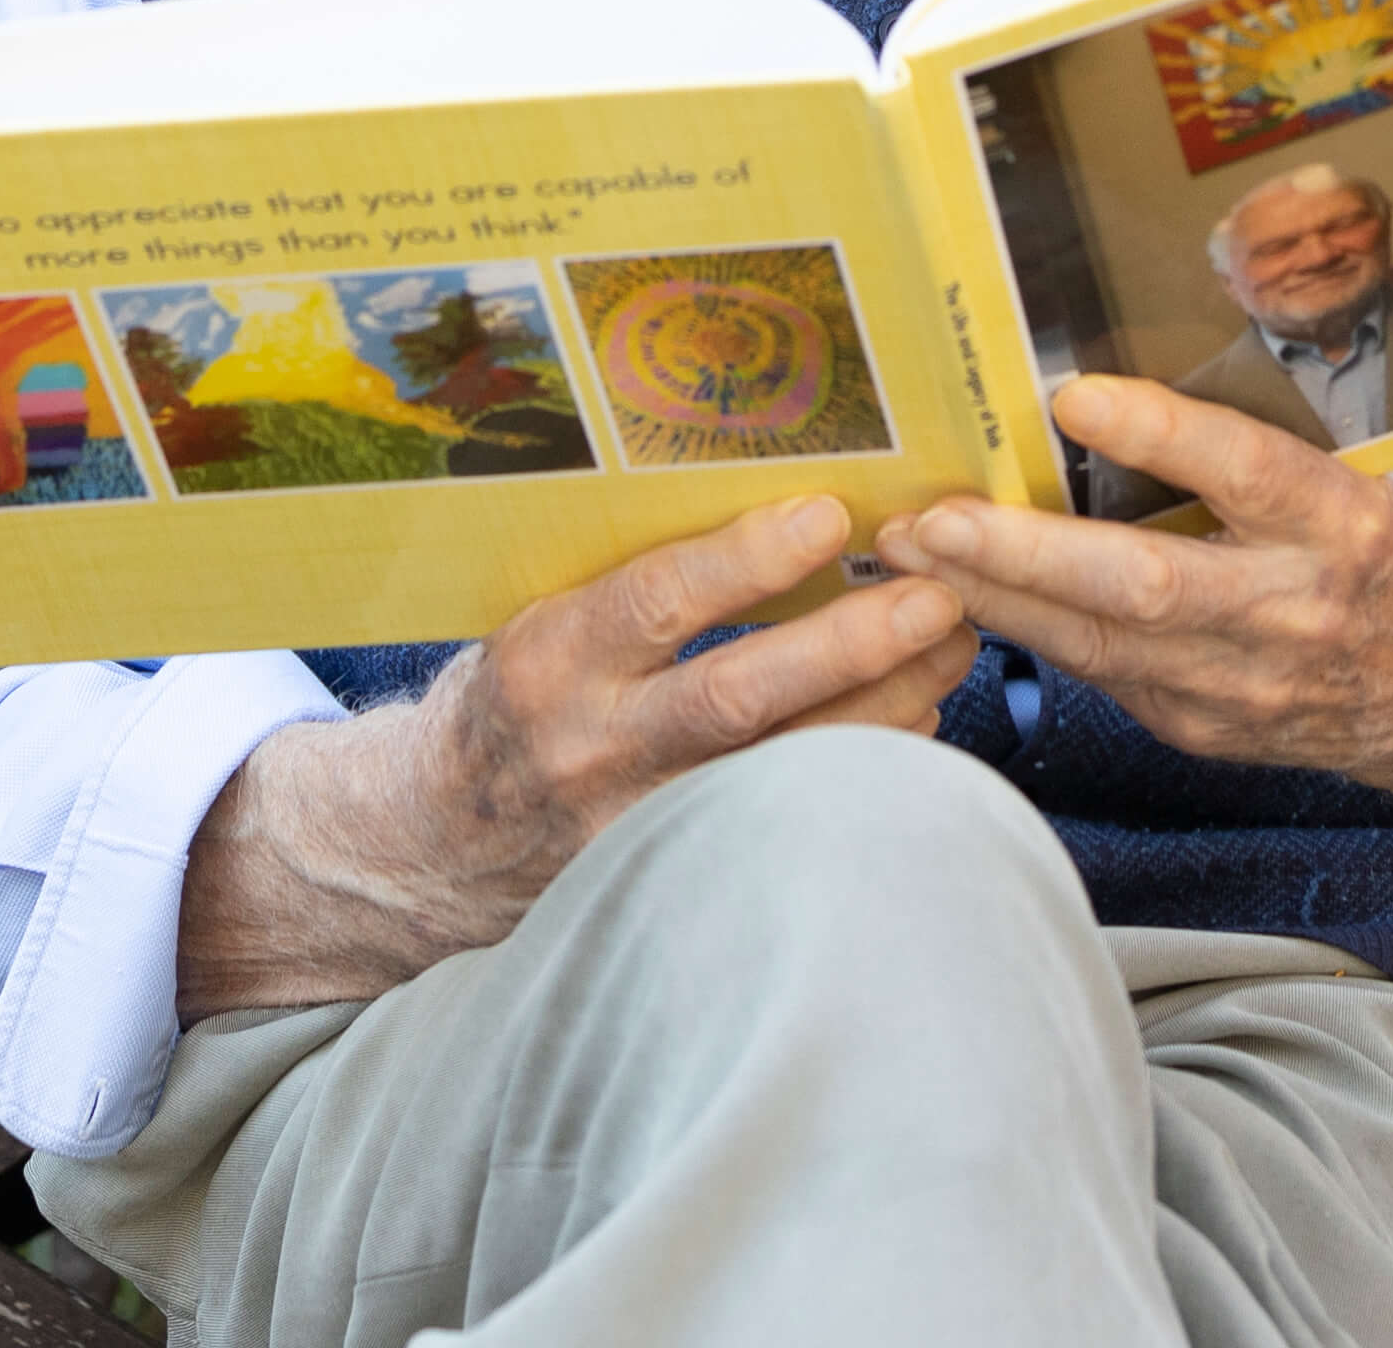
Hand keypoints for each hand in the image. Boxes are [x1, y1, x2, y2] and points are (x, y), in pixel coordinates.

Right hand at [173, 495, 968, 1011]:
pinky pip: (788, 826)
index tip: (833, 515)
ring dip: (886, 707)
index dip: (751, 560)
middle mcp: (592, 744)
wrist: (438, 841)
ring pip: (782, 772)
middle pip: (741, 699)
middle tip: (941, 596)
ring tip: (955, 645)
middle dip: (855, 645)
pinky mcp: (673, 882)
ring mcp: (635, 826)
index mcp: (552, 656)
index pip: (659, 602)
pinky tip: (914, 723)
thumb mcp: (544, 618)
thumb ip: (639, 580)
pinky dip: (863, 773)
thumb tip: (791, 509)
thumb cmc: (520, 698)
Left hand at [879, 376, 1392, 782]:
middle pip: (1145, 585)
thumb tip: (1163, 361)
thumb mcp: (1375, 474)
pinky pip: (1100, 672)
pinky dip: (1028, 629)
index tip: (1073, 397)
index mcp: (1349, 528)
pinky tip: (964, 593)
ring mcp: (1245, 686)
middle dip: (1024, 553)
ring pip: (1099, 642)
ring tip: (913, 553)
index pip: (1247, 473)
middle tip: (934, 517)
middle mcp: (1295, 613)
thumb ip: (1275, 440)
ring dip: (994, 596)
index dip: (1159, 435)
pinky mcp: (1204, 729)